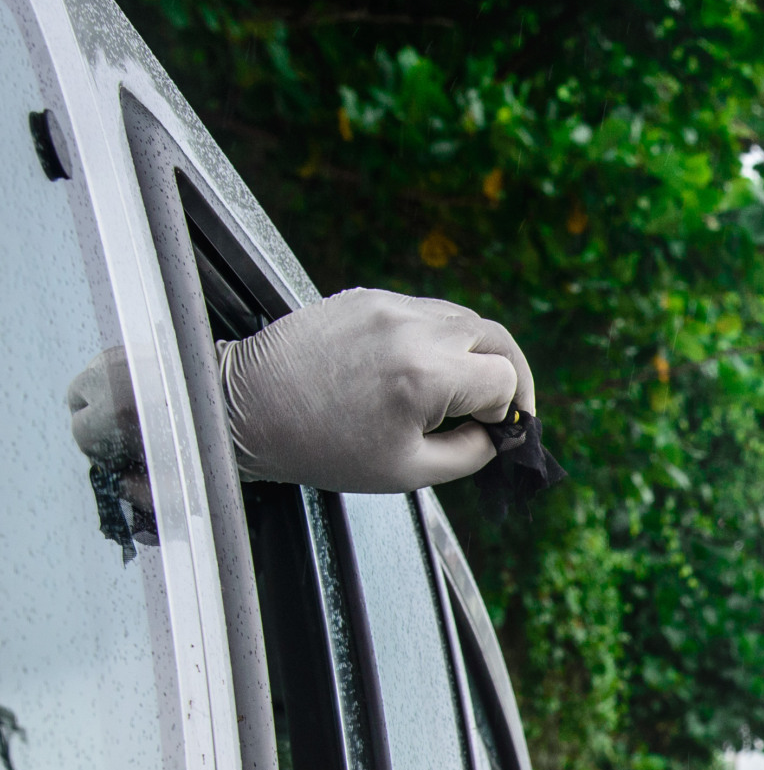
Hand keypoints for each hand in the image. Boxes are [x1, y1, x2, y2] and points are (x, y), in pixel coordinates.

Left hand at [217, 288, 535, 493]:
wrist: (249, 408)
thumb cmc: (322, 447)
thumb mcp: (409, 471)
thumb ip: (470, 454)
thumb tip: (497, 436)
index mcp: (426, 376)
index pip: (504, 380)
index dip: (507, 411)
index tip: (492, 430)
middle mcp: (413, 330)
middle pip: (497, 339)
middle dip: (508, 374)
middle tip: (502, 406)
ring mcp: (389, 306)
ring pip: (465, 319)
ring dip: (475, 354)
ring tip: (462, 387)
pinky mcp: (368, 297)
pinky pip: (426, 311)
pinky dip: (439, 339)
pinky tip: (421, 367)